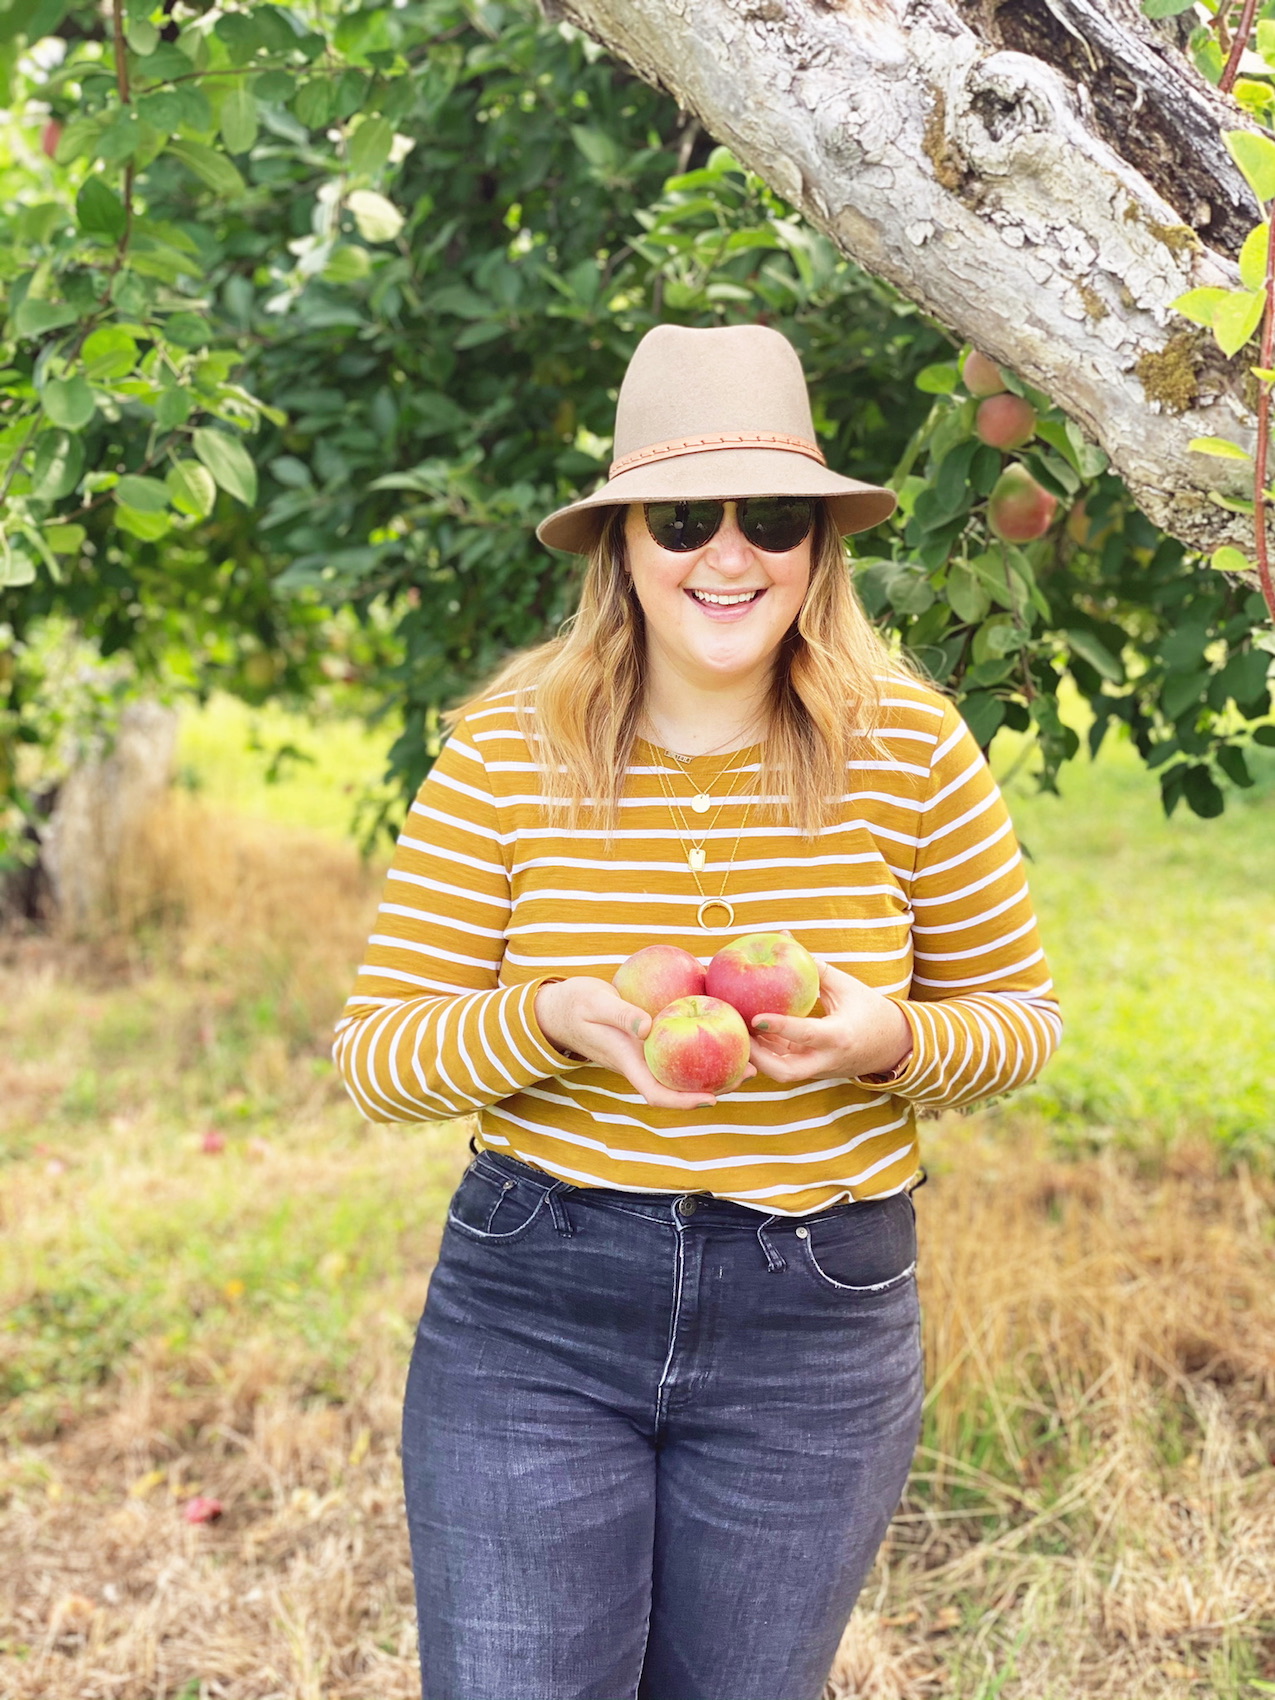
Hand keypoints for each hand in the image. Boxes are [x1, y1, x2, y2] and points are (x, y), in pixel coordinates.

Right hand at [535, 976, 756, 1109]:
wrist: (562, 1006)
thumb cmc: (576, 1004)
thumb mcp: (596, 1003)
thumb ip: (621, 1015)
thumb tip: (648, 1027)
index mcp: (627, 1061)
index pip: (656, 1093)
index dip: (684, 1101)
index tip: (712, 1100)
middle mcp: (641, 1063)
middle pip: (680, 1086)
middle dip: (715, 1086)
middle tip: (749, 1074)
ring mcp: (646, 1054)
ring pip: (684, 1069)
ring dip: (716, 1068)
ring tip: (749, 1058)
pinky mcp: (650, 1040)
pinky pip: (680, 1048)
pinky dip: (703, 1044)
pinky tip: (725, 1029)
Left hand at [748, 958, 911, 1085]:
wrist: (893, 1045)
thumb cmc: (869, 1009)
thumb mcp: (846, 986)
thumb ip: (814, 967)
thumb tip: (784, 938)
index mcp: (840, 1036)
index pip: (806, 1035)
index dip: (780, 1027)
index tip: (755, 1017)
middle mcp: (827, 1060)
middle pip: (785, 1072)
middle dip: (757, 1058)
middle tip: (737, 1030)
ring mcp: (819, 1070)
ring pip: (780, 1072)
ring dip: (757, 1054)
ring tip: (738, 1027)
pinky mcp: (812, 1072)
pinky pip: (784, 1065)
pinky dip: (766, 1051)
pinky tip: (750, 1030)